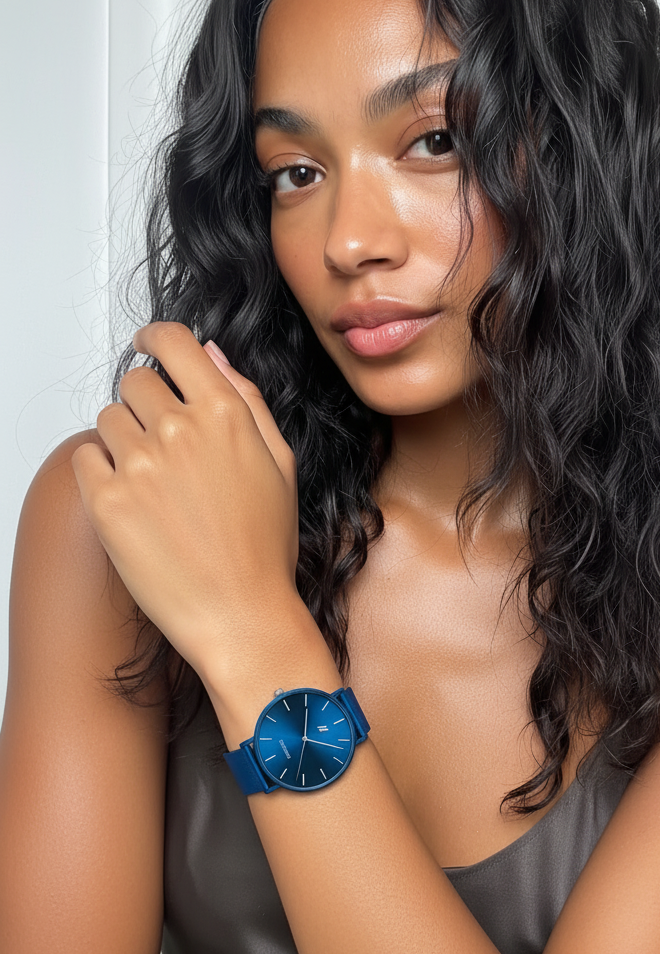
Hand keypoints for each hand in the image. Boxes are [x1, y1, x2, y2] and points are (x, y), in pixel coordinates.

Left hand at [72, 322, 304, 679]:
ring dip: (124, 439)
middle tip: (163, 444)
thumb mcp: (279, 461)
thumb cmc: (265, 546)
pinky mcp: (107, 502)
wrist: (241, 614)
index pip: (174, 342)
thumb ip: (245, 396)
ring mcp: (140, 465)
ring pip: (108, 418)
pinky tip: (133, 500)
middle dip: (144, 402)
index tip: (148, 346)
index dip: (155, 338)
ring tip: (153, 482)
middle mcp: (179, 430)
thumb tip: (211, 351)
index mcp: (225, 413)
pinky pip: (86, 458)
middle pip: (134, 381)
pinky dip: (102, 472)